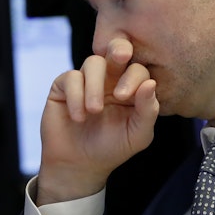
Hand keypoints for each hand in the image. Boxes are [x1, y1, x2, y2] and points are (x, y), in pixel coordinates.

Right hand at [36, 38, 158, 204]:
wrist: (81, 165)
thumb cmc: (114, 148)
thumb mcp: (138, 134)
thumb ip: (148, 110)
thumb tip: (150, 84)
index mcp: (132, 88)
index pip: (138, 70)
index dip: (134, 78)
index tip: (125, 97)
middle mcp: (111, 80)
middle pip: (117, 51)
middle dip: (119, 50)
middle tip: (121, 57)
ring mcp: (88, 81)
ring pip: (93, 62)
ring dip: (95, 85)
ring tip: (95, 111)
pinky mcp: (64, 86)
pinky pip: (71, 77)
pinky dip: (75, 97)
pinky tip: (79, 117)